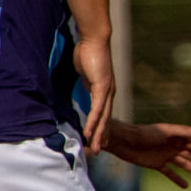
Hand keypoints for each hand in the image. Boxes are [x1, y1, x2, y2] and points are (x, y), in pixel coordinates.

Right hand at [74, 35, 113, 154]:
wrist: (93, 40)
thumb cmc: (88, 53)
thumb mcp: (84, 74)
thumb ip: (84, 83)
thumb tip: (81, 88)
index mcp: (105, 91)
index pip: (103, 114)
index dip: (102, 127)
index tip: (100, 140)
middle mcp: (109, 93)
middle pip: (106, 120)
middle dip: (103, 136)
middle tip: (100, 150)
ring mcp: (108, 91)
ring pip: (104, 118)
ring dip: (99, 134)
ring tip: (97, 148)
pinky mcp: (102, 87)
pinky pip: (97, 109)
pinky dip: (93, 121)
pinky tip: (90, 132)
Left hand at [108, 122, 190, 187]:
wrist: (124, 141)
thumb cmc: (145, 134)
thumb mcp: (165, 132)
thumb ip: (183, 132)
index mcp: (177, 137)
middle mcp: (174, 146)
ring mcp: (166, 156)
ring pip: (185, 164)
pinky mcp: (157, 164)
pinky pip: (170, 173)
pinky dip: (177, 179)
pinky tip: (186, 186)